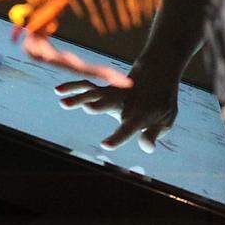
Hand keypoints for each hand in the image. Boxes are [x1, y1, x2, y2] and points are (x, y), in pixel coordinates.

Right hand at [55, 59, 179, 152]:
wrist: (158, 76)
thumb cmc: (161, 106)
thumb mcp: (165, 121)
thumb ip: (153, 134)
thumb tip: (147, 148)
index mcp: (140, 115)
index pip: (129, 128)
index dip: (118, 137)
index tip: (105, 145)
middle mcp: (125, 102)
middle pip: (110, 104)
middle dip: (99, 106)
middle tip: (88, 108)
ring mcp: (113, 94)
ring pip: (95, 93)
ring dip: (80, 97)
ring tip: (63, 103)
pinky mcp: (105, 89)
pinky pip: (88, 86)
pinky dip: (74, 86)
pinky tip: (59, 90)